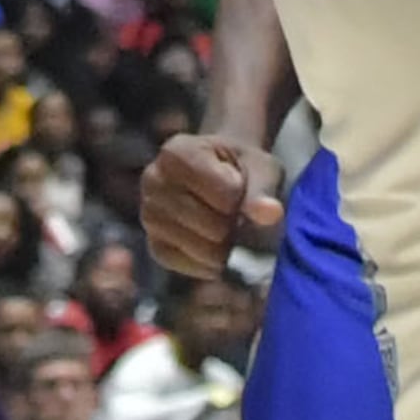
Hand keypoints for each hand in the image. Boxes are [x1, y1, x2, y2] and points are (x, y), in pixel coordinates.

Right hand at [142, 129, 281, 278]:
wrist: (219, 176)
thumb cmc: (239, 168)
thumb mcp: (259, 168)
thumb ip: (263, 189)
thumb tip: (271, 213)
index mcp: (177, 152)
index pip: (226, 194)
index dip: (242, 196)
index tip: (238, 184)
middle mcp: (152, 180)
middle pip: (214, 226)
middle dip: (233, 224)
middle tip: (233, 212)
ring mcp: (149, 215)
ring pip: (204, 250)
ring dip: (224, 246)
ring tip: (222, 224)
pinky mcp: (154, 245)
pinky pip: (191, 268)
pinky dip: (210, 262)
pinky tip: (212, 243)